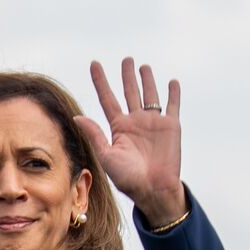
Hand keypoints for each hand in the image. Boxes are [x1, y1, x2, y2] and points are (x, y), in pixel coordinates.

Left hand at [73, 57, 186, 226]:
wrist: (153, 189)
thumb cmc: (128, 178)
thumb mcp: (107, 156)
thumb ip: (95, 134)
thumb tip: (77, 116)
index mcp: (119, 127)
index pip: (108, 98)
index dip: (100, 81)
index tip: (94, 63)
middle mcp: (135, 122)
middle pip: (129, 92)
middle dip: (127, 76)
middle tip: (126, 59)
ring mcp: (154, 123)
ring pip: (150, 95)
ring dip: (147, 80)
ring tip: (143, 66)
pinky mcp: (171, 127)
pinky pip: (172, 105)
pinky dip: (173, 93)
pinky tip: (171, 82)